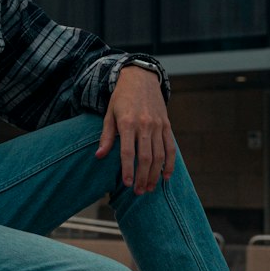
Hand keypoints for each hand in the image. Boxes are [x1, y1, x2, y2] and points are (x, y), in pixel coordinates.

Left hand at [95, 66, 175, 195]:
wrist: (140, 78)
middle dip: (142, 177)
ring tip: (149, 188)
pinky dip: (170, 164)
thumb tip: (99, 156)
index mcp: (128, 123)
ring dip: (155, 174)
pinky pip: (170, 148)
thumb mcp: (109, 114)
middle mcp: (145, 125)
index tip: (127, 184)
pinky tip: (166, 177)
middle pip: (146, 157)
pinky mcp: (166, 125)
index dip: (128, 169)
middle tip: (138, 192)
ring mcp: (158, 125)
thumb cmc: (121, 98)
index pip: (128, 151)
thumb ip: (106, 136)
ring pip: (159, 155)